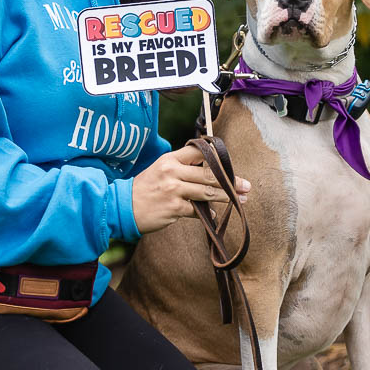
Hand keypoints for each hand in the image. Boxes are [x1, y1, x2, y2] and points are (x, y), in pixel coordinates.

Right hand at [131, 144, 250, 233]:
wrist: (122, 207)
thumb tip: (208, 170)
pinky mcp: (173, 208)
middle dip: (231, 181)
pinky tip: (213, 216)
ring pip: (207, 191)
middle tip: (246, 186)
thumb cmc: (144, 189)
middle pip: (209, 173)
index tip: (230, 166)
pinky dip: (207, 214)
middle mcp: (172, 171)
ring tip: (239, 200)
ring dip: (226, 197)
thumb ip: (180, 167)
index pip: (199, 152)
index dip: (217, 159)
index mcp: (170, 159)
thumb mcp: (159, 170)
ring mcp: (173, 190)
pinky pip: (197, 210)